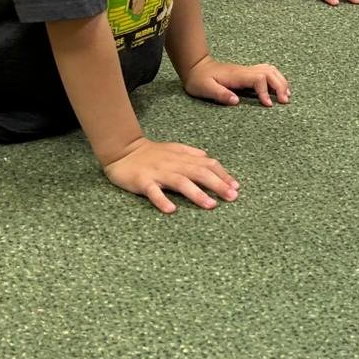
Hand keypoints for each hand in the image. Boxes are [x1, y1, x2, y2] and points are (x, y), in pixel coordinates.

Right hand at [102, 137, 237, 213]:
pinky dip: (162, 200)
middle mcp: (174, 164)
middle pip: (199, 173)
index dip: (223, 175)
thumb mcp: (174, 149)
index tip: (236, 187)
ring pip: (181, 182)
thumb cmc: (151, 153)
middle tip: (232, 197)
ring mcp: (158, 173)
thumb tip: (209, 158)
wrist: (122, 150)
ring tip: (211, 205)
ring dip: (197, 193)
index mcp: (183, 158)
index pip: (208, 164)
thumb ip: (192, 154)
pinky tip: (171, 209)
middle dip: (218, 184)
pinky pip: (153, 191)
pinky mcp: (143, 181)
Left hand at [183, 55, 290, 106]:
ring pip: (271, 70)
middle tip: (285, 101)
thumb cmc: (199, 79)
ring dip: (281, 81)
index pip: (258, 79)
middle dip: (280, 85)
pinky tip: (278, 88)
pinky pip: (267, 72)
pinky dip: (276, 78)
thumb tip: (236, 101)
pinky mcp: (247, 73)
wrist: (196, 67)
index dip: (265, 91)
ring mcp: (247, 70)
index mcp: (236, 75)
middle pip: (270, 72)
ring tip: (286, 95)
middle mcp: (245, 71)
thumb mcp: (204, 88)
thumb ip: (220, 94)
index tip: (268, 104)